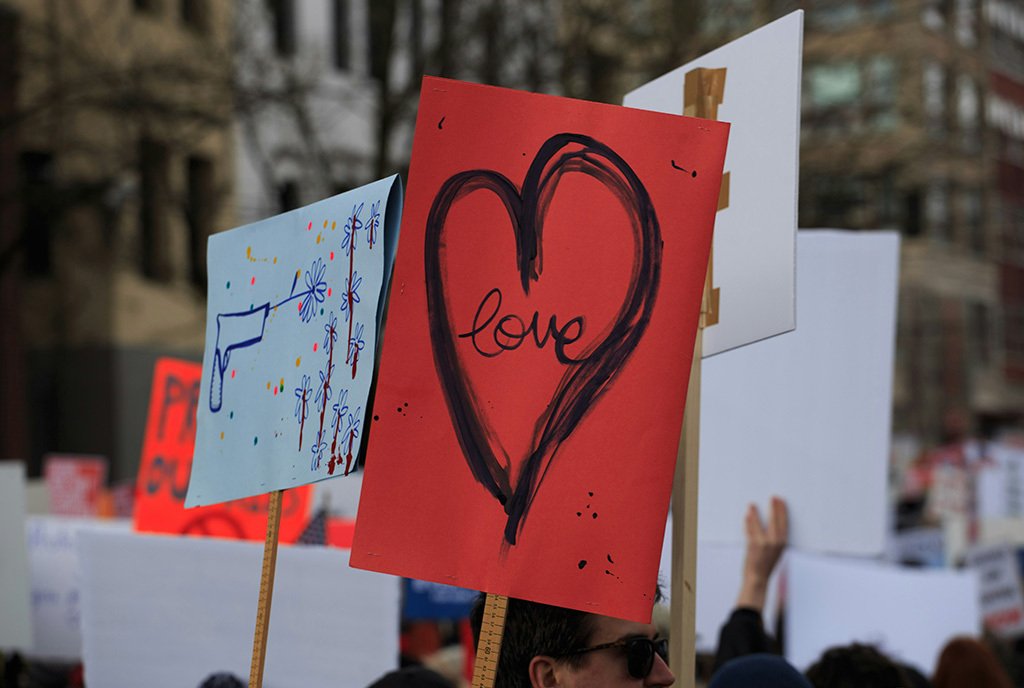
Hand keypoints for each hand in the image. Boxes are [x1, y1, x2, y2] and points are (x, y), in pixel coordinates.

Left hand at [737, 496, 787, 610]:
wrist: (758, 578)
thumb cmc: (767, 564)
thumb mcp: (777, 551)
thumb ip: (777, 539)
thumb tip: (774, 525)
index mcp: (782, 543)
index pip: (784, 523)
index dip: (782, 511)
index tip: (781, 501)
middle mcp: (775, 542)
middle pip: (775, 520)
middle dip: (774, 508)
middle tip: (773, 497)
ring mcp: (764, 543)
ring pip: (759, 523)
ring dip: (755, 513)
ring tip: (752, 505)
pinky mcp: (753, 545)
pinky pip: (750, 530)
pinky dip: (748, 523)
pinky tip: (747, 516)